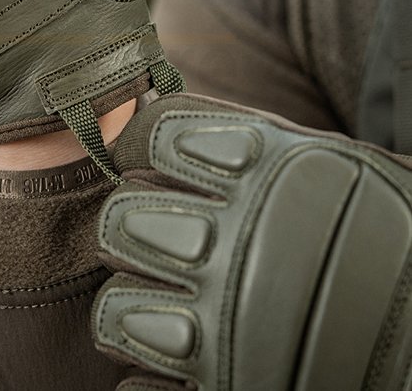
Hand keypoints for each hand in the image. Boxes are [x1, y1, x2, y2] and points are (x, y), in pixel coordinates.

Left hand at [92, 94, 411, 389]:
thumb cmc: (384, 232)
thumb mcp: (324, 165)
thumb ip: (246, 148)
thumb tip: (162, 134)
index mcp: (263, 170)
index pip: (154, 134)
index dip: (140, 144)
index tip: (145, 156)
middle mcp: (236, 240)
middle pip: (119, 220)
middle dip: (129, 228)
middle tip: (153, 236)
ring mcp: (226, 323)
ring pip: (115, 309)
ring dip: (130, 309)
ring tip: (164, 305)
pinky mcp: (226, 388)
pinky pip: (141, 388)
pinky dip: (150, 378)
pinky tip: (184, 363)